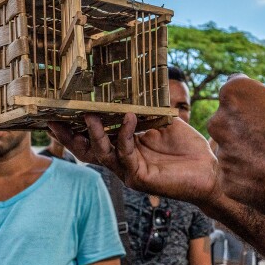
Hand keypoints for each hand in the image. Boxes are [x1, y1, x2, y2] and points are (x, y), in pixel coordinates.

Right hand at [48, 113, 219, 204]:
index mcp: (124, 147)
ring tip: (90, 114)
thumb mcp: (162, 122)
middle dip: (68, 135)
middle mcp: (122, 161)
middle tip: (53, 118)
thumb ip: (144, 109)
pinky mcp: (140, 178)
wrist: (211, 172)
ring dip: (94, 132)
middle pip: (86, 149)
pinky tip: (128, 117)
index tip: (56, 111)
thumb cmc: (187, 148)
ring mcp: (129, 171)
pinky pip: (127, 153)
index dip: (73, 127)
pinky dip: (125, 134)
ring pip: (102, 153)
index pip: (92, 138)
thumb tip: (130, 86)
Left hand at [208, 75, 264, 221]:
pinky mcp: (228, 184)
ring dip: (249, 148)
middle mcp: (221, 123)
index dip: (256, 95)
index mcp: (237, 94)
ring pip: (233, 146)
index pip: (237, 86)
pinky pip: (237, 172)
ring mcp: (224, 156)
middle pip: (229, 117)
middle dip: (247, 122)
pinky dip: (252, 173)